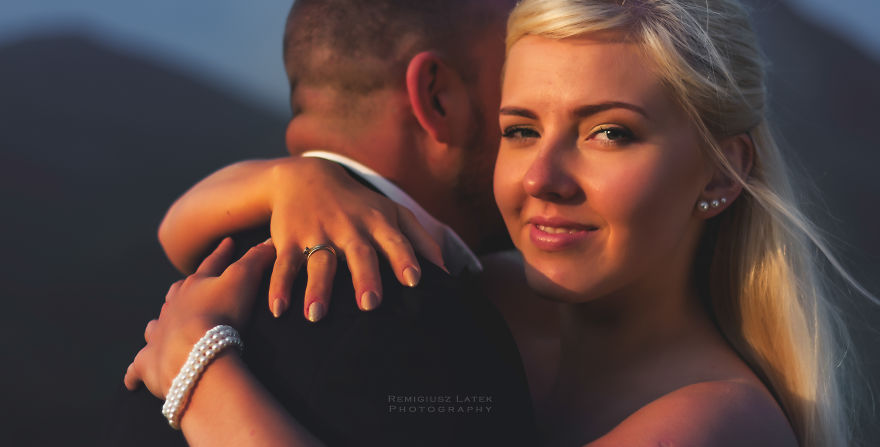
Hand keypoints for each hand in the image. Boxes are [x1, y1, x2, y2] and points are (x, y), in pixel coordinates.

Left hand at [123, 237, 275, 397]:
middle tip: (188, 284)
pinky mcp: (150, 364)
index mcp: (195, 286)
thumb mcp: (243, 280)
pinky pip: (137, 369)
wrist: (193, 352)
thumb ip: (256, 260)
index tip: (228, 243)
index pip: (211, 264)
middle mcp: (172, 308)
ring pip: (156, 325)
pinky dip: (135, 374)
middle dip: (185, 287)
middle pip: (177, 292)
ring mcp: (159, 335)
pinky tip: (132, 380)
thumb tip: (270, 240)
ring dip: (161, 323)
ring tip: (163, 323)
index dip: (222, 253)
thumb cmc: (220, 314)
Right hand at [265, 157, 443, 320]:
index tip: (414, 280)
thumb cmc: (359, 204)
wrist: (305, 177)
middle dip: (365, 276)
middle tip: (370, 303)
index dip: (405, 258)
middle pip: (359, 252)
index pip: (395, 240)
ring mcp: (317, 233)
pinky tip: (278, 310)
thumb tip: (447, 270)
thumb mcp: (392, 212)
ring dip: (317, 287)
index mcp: (377, 222)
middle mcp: (349, 227)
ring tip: (316, 315)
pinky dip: (278, 286)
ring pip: (318, 262)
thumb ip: (421, 238)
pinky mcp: (288, 240)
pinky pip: (283, 265)